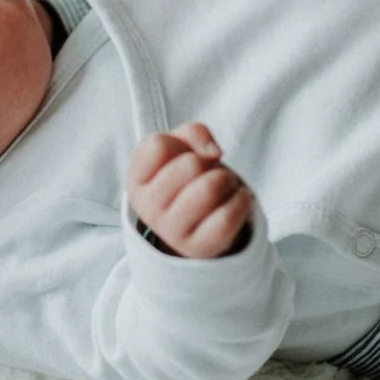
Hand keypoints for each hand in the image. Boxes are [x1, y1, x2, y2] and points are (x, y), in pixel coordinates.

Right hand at [126, 123, 254, 258]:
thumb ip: (192, 133)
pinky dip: (241, 200)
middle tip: (210, 172)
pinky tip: (238, 199)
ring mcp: (172, 231)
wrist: (194, 226)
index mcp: (138, 181)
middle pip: (191, 164)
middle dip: (210, 162)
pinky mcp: (199, 246)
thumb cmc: (185, 179)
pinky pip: (227, 217)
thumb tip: (213, 152)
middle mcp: (149, 208)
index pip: (157, 145)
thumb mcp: (179, 149)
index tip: (186, 155)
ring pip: (210, 187)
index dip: (181, 143)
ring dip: (227, 178)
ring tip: (224, 185)